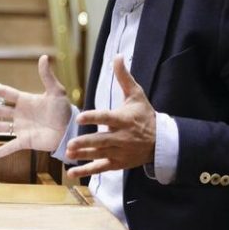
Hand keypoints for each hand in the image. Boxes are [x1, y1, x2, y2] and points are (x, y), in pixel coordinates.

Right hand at [0, 55, 72, 160]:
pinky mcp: (25, 141)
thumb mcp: (56, 91)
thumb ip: (47, 76)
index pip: (5, 93)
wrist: (70, 129)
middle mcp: (20, 114)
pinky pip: (9, 147)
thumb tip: (43, 57)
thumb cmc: (64, 110)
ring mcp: (21, 128)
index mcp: (25, 101)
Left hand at [65, 55, 155, 178]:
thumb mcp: (136, 94)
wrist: (160, 141)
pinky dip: (86, 171)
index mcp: (124, 119)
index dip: (93, 118)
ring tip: (68, 154)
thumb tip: (117, 56)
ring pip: (99, 155)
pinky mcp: (117, 163)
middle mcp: (121, 137)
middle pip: (101, 140)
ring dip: (83, 156)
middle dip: (86, 143)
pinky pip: (100, 168)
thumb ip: (124, 77)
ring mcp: (119, 152)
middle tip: (70, 143)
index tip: (79, 117)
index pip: (107, 118)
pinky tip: (72, 173)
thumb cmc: (145, 115)